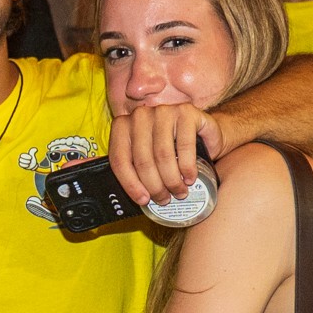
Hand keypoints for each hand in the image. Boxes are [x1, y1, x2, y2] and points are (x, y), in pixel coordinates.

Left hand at [109, 102, 226, 205]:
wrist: (202, 131)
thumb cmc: (170, 147)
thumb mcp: (146, 155)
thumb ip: (130, 166)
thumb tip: (109, 185)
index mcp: (122, 126)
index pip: (119, 159)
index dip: (130, 184)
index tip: (143, 200)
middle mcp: (140, 115)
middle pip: (142, 160)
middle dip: (154, 186)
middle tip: (164, 199)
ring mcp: (163, 112)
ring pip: (162, 155)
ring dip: (171, 180)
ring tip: (179, 192)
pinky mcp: (186, 112)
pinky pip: (185, 146)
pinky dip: (187, 168)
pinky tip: (190, 178)